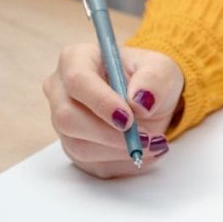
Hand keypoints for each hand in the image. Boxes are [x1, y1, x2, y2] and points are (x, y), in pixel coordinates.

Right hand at [43, 44, 183, 177]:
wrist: (149, 101)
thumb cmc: (148, 78)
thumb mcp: (162, 69)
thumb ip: (153, 80)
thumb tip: (139, 102)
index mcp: (76, 59)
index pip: (77, 80)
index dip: (101, 102)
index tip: (129, 118)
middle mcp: (60, 89)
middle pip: (68, 118)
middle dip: (110, 134)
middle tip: (146, 138)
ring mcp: (63, 120)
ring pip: (79, 146)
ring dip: (119, 151)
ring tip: (152, 143)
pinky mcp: (74, 145)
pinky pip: (91, 163)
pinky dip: (122, 162)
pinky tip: (143, 152)